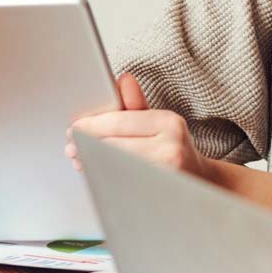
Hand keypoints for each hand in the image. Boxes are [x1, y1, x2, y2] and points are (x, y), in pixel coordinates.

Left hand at [66, 74, 215, 183]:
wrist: (200, 181)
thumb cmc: (173, 147)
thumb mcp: (159, 121)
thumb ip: (135, 104)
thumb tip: (123, 79)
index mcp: (169, 122)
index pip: (119, 122)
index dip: (91, 126)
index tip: (74, 129)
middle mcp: (171, 147)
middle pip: (114, 146)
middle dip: (87, 146)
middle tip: (71, 148)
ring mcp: (166, 174)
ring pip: (115, 166)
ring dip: (92, 164)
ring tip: (80, 160)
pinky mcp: (158, 194)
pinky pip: (122, 185)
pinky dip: (105, 178)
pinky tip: (96, 174)